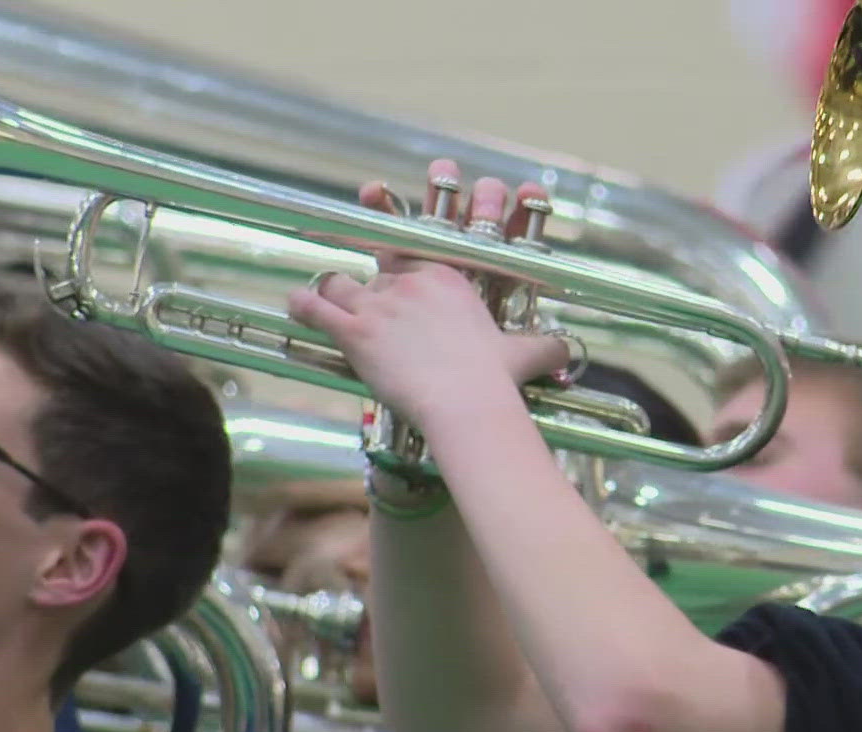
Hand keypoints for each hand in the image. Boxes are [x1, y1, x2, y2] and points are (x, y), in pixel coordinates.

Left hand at [286, 160, 568, 430]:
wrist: (467, 403)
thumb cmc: (495, 380)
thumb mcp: (525, 356)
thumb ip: (545, 347)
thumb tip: (569, 352)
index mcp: (447, 278)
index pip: (414, 245)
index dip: (393, 222)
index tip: (376, 198)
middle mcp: (410, 283)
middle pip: (376, 263)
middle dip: (363, 259)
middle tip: (347, 254)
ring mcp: (380, 305)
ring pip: (340, 282)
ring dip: (330, 287)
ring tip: (321, 291)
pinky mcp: (355, 332)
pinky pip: (317, 309)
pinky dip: (302, 304)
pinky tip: (292, 302)